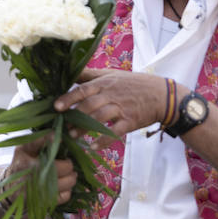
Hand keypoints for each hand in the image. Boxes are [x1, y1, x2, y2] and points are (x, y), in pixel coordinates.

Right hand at [0, 134, 76, 209]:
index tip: (60, 144)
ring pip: (68, 181)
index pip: (47, 147)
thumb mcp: (24, 150)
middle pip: (66, 167)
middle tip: (66, 164)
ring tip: (67, 175)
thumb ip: (38, 140)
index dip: (56, 143)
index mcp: (27, 158)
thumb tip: (56, 133)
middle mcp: (33, 174)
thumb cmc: (21, 165)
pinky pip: (66, 195)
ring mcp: (40, 190)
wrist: (9, 191)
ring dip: (71, 178)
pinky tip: (61, 187)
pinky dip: (67, 191)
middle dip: (69, 165)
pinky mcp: (45, 202)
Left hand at [54, 67, 168, 135]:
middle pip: (89, 105)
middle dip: (74, 116)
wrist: (161, 95)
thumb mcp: (112, 74)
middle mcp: (111, 94)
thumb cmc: (133, 84)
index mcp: (105, 83)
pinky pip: (115, 131)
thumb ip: (91, 75)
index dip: (69, 98)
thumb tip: (71, 72)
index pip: (83, 89)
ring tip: (72, 136)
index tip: (56, 107)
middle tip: (62, 126)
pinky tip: (93, 147)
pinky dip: (103, 140)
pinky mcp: (130, 121)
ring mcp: (121, 108)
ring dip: (84, 128)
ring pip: (99, 118)